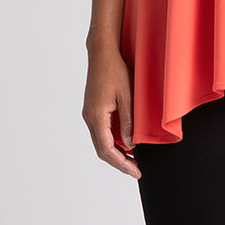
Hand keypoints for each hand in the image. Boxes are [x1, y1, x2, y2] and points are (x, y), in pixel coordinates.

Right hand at [82, 46, 141, 178]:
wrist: (102, 53)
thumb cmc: (115, 69)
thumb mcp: (127, 95)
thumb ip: (128, 121)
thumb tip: (131, 145)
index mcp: (96, 116)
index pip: (107, 149)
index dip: (122, 163)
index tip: (136, 171)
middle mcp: (89, 118)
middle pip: (101, 150)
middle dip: (119, 162)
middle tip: (135, 170)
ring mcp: (89, 114)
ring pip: (100, 142)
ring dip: (115, 153)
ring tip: (132, 160)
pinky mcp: (92, 109)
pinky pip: (100, 132)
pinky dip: (112, 142)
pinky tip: (125, 143)